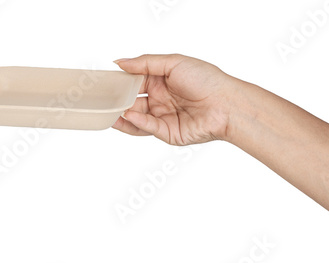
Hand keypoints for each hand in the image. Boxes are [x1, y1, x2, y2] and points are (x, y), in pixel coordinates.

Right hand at [112, 54, 234, 144]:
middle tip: (101, 99)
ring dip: (121, 115)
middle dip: (117, 100)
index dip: (120, 81)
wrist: (227, 104)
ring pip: (136, 118)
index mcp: (162, 81)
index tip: (105, 80)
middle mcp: (161, 100)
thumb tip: (120, 63)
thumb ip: (145, 63)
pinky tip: (129, 114)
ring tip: (108, 111)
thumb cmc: (207, 79)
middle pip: (132, 101)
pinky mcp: (168, 133)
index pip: (134, 81)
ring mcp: (164, 117)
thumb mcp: (173, 62)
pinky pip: (148, 127)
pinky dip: (137, 122)